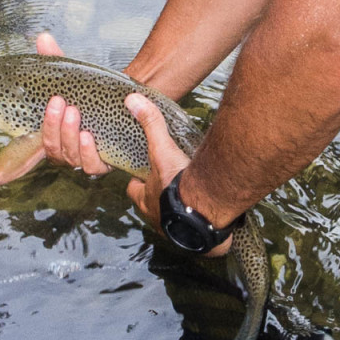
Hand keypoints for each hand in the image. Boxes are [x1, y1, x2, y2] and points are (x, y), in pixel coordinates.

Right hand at [0, 34, 111, 185]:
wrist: (128, 103)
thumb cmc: (94, 93)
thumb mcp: (72, 77)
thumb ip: (56, 60)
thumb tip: (43, 38)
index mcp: (50, 136)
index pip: (22, 159)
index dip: (5, 172)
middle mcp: (64, 151)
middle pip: (50, 149)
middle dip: (51, 127)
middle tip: (58, 103)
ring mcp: (83, 158)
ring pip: (69, 157)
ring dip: (69, 134)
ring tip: (75, 112)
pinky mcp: (104, 162)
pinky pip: (92, 165)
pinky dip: (89, 151)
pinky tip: (90, 136)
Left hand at [124, 93, 230, 256]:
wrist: (205, 214)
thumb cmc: (179, 184)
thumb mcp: (163, 150)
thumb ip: (151, 125)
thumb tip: (133, 100)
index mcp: (144, 199)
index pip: (133, 189)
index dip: (138, 180)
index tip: (145, 172)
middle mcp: (155, 218)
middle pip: (151, 205)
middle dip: (157, 195)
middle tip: (169, 182)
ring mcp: (173, 231)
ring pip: (170, 218)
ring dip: (176, 209)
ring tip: (189, 195)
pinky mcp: (193, 239)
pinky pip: (191, 229)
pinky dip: (196, 220)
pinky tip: (206, 211)